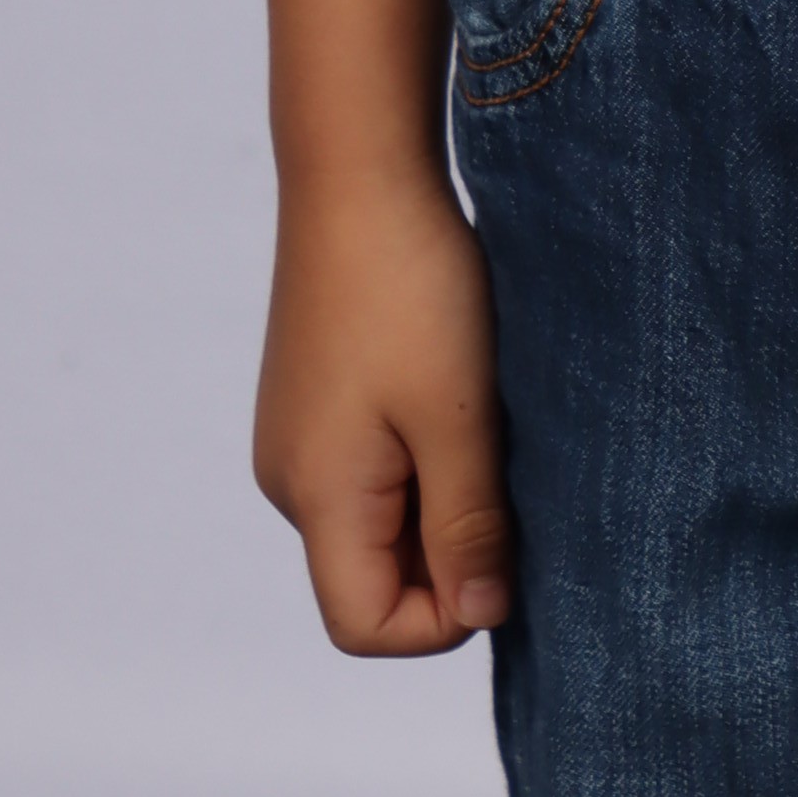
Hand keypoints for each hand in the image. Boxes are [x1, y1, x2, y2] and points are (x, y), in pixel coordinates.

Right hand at [253, 167, 512, 652]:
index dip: (447, 613)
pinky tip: (455, 390)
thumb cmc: (411, 288)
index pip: (367, 626)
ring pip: (383, 521)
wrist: (359, 170)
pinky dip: (425, 453)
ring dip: (444, 493)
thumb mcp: (456, 416)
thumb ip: (466, 526)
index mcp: (318, 497)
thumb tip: (480, 616)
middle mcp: (293, 481)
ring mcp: (300, 438)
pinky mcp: (316, 400)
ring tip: (481, 416)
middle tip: (503, 464)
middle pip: (375, 579)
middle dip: (452, 549)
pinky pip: (375, 469)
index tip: (504, 537)